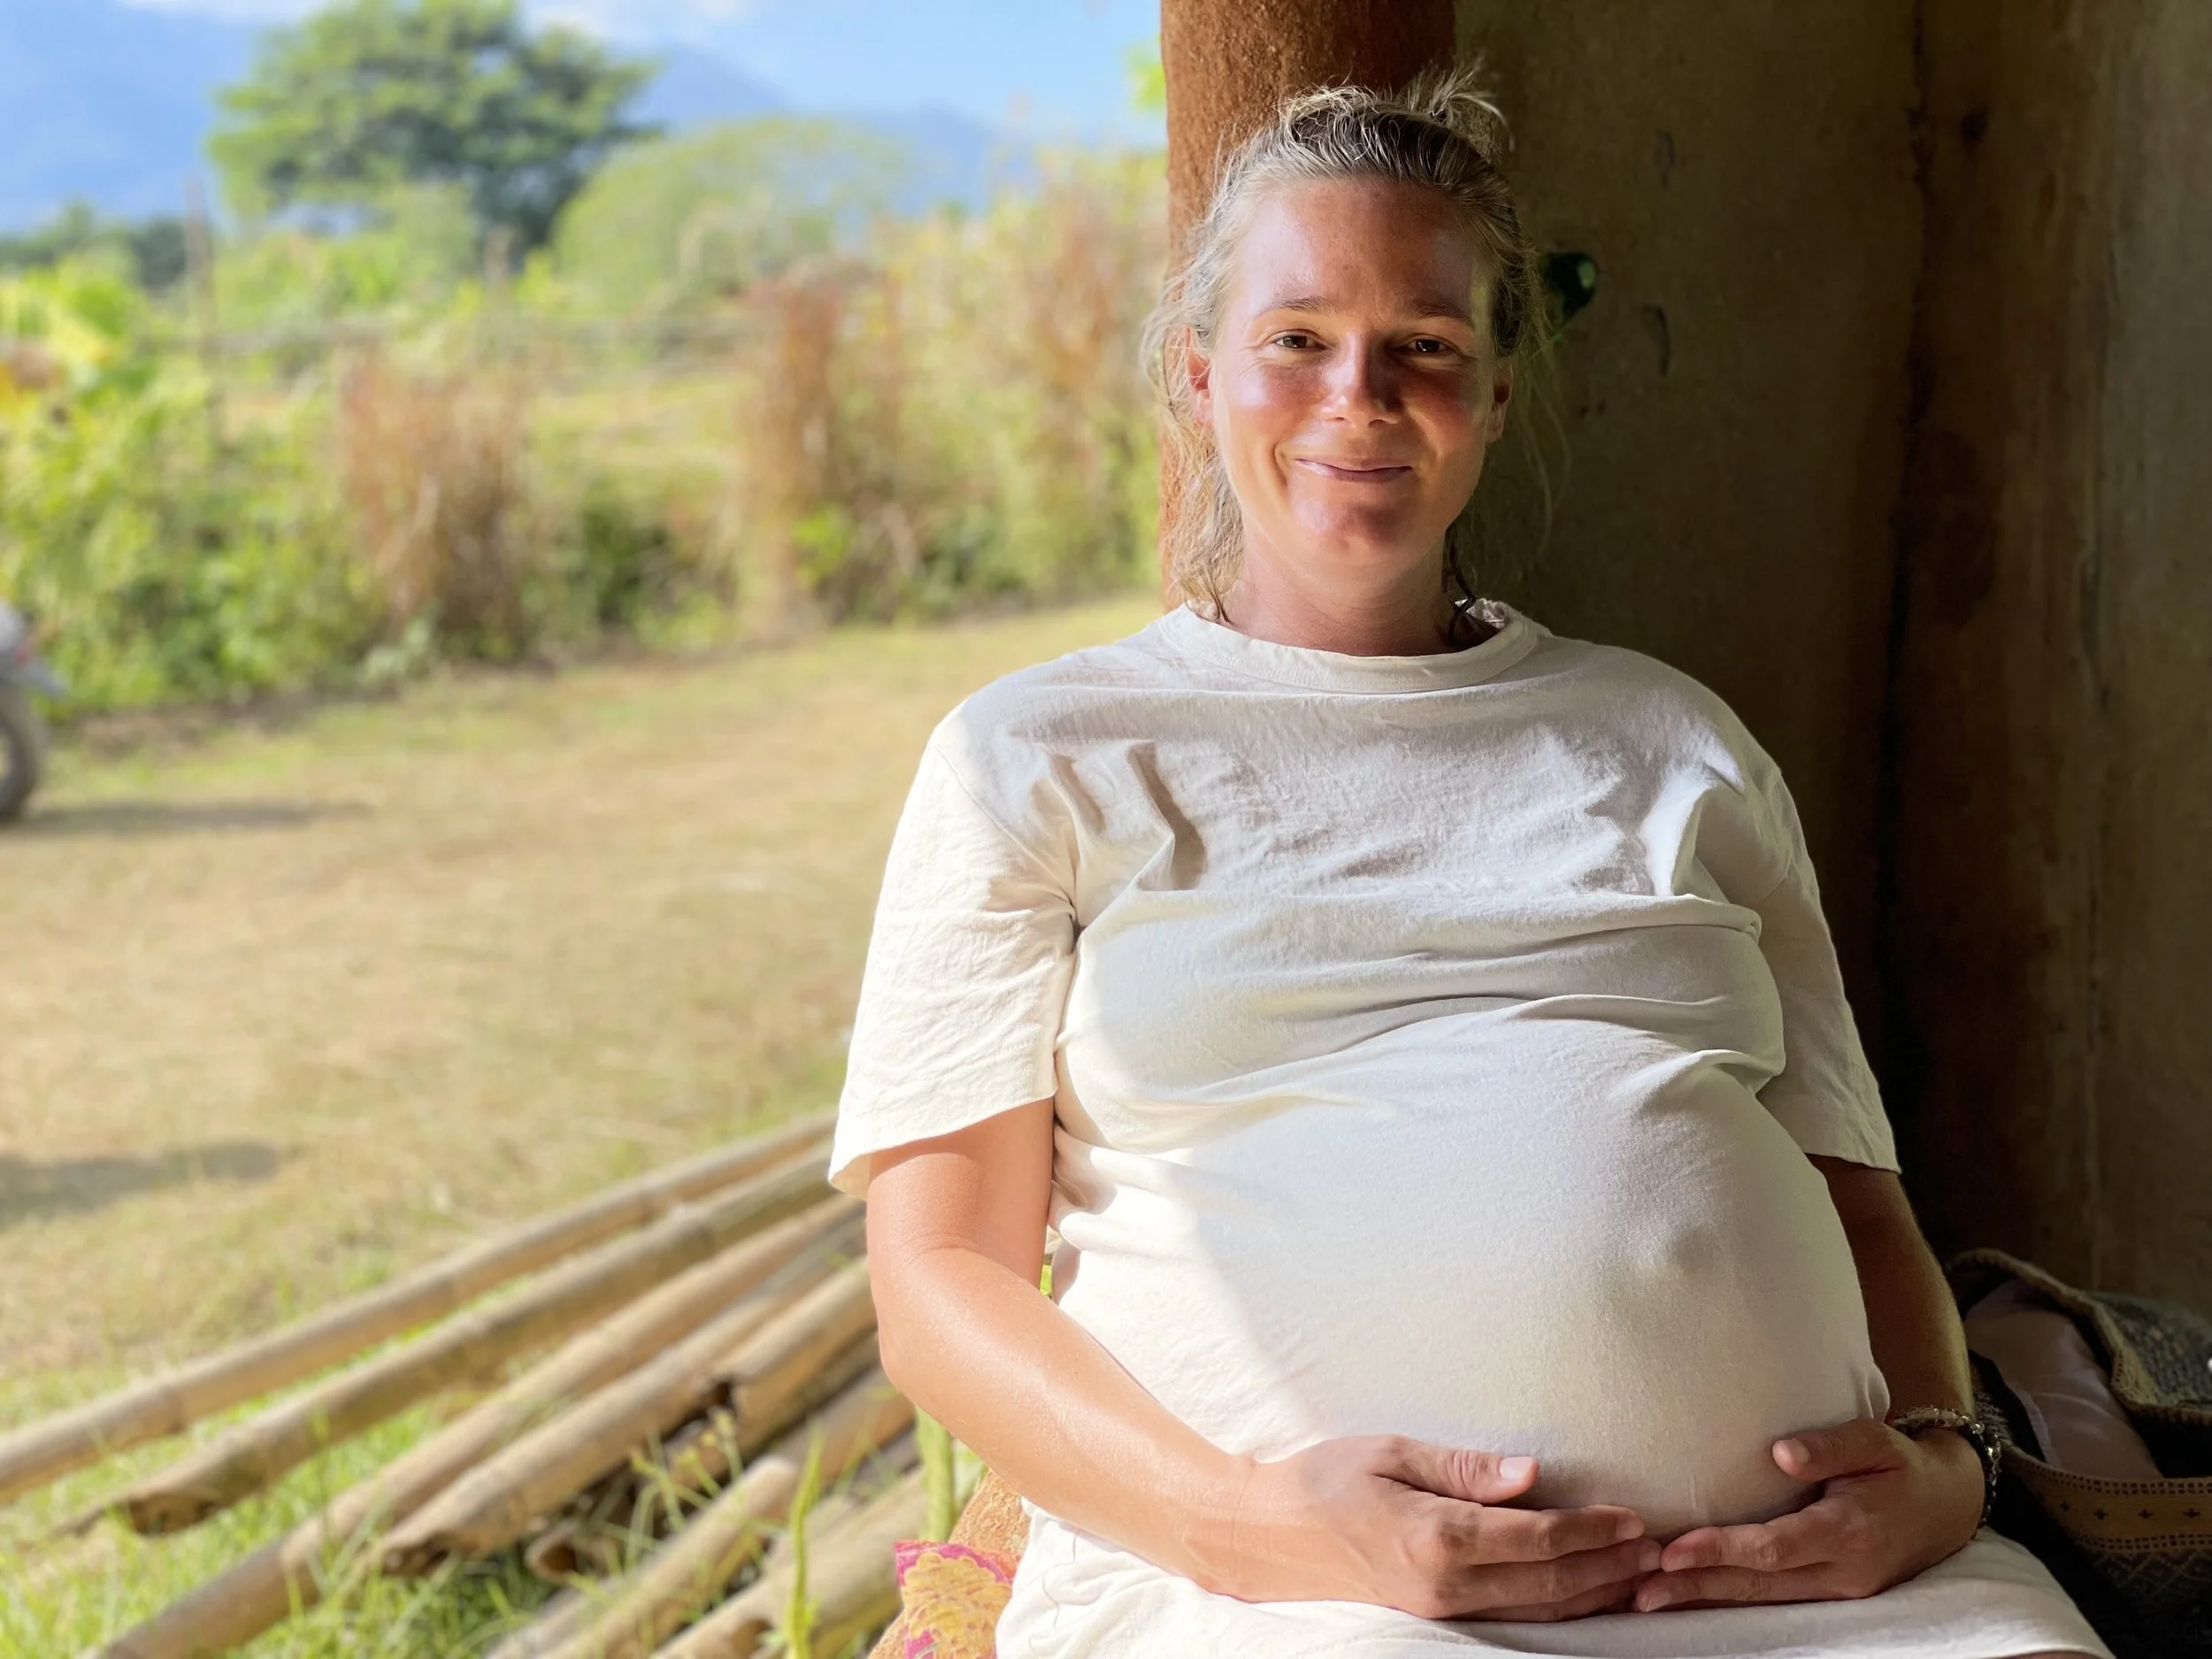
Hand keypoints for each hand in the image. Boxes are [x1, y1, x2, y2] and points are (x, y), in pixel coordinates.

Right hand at [1202, 1435, 1660, 1621]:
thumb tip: (1533, 1472)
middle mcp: (1446, 1584)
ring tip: (1638, 1572)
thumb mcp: (1393, 1453)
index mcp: (1438, 1537)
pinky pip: (1514, 1616)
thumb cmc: (1327, 1480)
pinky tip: (1584, 1592)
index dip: (1591, 1530)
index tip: (1632, 1517)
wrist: (1272, 1537)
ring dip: (1593, 1593)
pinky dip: (1558, 1606)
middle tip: (1657, 1546)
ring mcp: (1443, 1610)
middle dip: (1608, 1566)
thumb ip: (1466, 1468)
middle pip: (1550, 1583)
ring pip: (1538, 1611)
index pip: (1537, 1539)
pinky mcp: (1438, 1618)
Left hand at [1634, 1417, 1983, 1611]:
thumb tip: (1780, 1453)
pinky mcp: (1832, 1596)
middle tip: (1640, 1590)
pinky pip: (1773, 1602)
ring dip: (1705, 1601)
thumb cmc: (1902, 1466)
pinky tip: (1692, 1597)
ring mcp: (1839, 1592)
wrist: (1949, 1507)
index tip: (1673, 1550)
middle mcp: (1844, 1572)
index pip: (1774, 1549)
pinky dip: (1730, 1600)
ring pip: (1762, 1601)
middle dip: (1697, 1588)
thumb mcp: (1876, 1440)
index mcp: (1850, 1531)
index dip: (1722, 1550)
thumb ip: (1830, 1446)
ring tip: (1650, 1600)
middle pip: (1758, 1585)